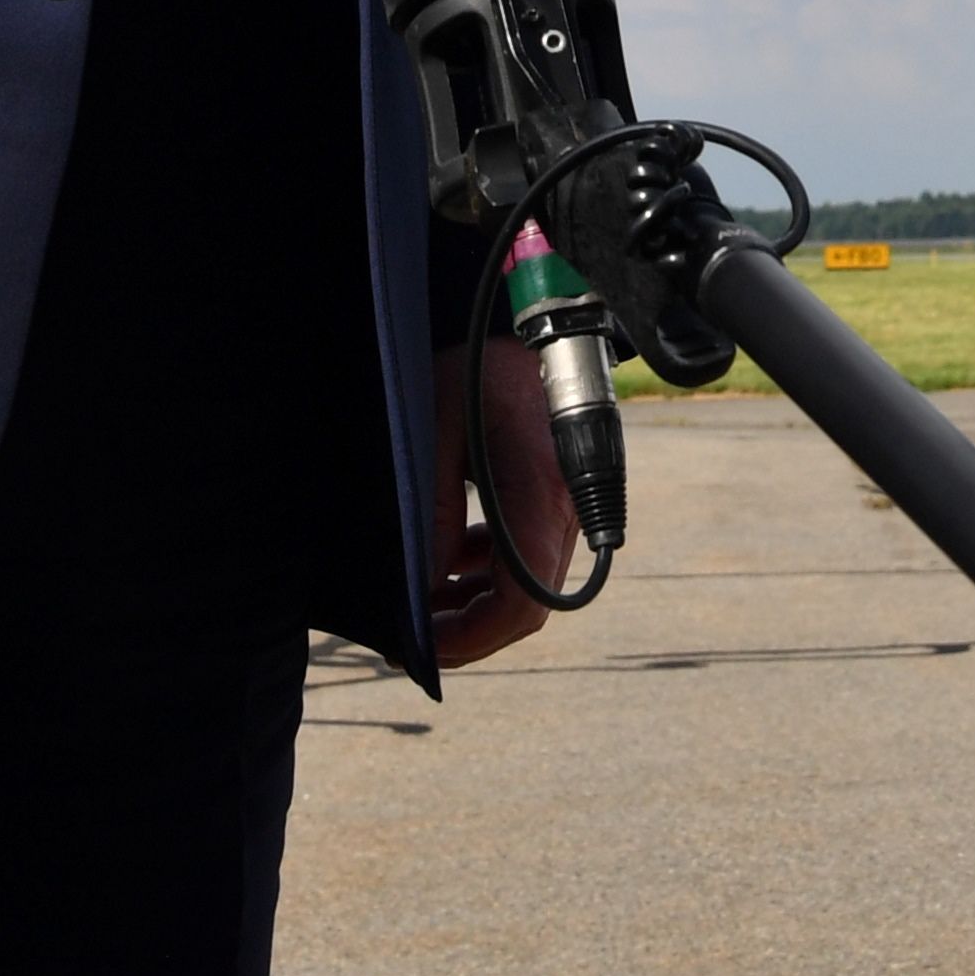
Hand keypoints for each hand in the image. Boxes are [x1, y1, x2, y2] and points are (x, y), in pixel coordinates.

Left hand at [424, 329, 581, 670]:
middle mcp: (565, 511)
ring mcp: (562, 507)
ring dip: (474, 605)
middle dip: (466, 631)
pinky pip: (523, 555)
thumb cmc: (482, 369)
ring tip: (419, 606)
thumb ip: (433, 512)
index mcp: (541, 496)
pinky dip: (485, 572)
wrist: (532, 328)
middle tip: (409, 639)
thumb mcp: (436, 430)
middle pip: (525, 606)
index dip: (472, 638)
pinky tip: (448, 563)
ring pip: (524, 585)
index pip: (522, 601)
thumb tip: (424, 584)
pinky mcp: (552, 497)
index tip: (421, 646)